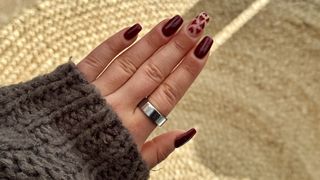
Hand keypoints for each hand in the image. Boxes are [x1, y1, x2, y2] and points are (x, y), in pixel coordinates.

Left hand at [76, 12, 211, 168]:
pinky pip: (97, 58)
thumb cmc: (92, 166)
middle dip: (179, 46)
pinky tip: (133, 29)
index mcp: (134, 128)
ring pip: (131, 61)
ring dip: (154, 40)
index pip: (169, 92)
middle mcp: (118, 106)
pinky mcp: (74, 83)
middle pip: (154, 71)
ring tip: (174, 22)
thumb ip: (161, 148)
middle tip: (197, 24)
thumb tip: (190, 131)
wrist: (45, 164)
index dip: (189, 69)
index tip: (204, 48)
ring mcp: (97, 92)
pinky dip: (114, 43)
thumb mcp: (132, 165)